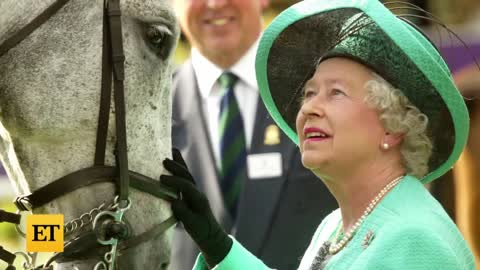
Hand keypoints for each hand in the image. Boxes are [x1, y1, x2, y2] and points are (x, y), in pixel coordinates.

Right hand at [160, 148, 231, 267]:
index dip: (174, 181)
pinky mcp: (191, 193)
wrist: (210, 234)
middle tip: (164, 160)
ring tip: (171, 150)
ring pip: (187, 174)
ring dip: (179, 163)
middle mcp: (197, 192)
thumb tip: (174, 201)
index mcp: (199, 199)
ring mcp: (195, 192)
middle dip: (177, 167)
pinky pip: (184, 177)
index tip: (161, 179)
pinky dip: (179, 168)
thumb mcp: (192, 225)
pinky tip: (173, 161)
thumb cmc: (201, 230)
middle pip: (187, 176)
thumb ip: (184, 213)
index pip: (186, 186)